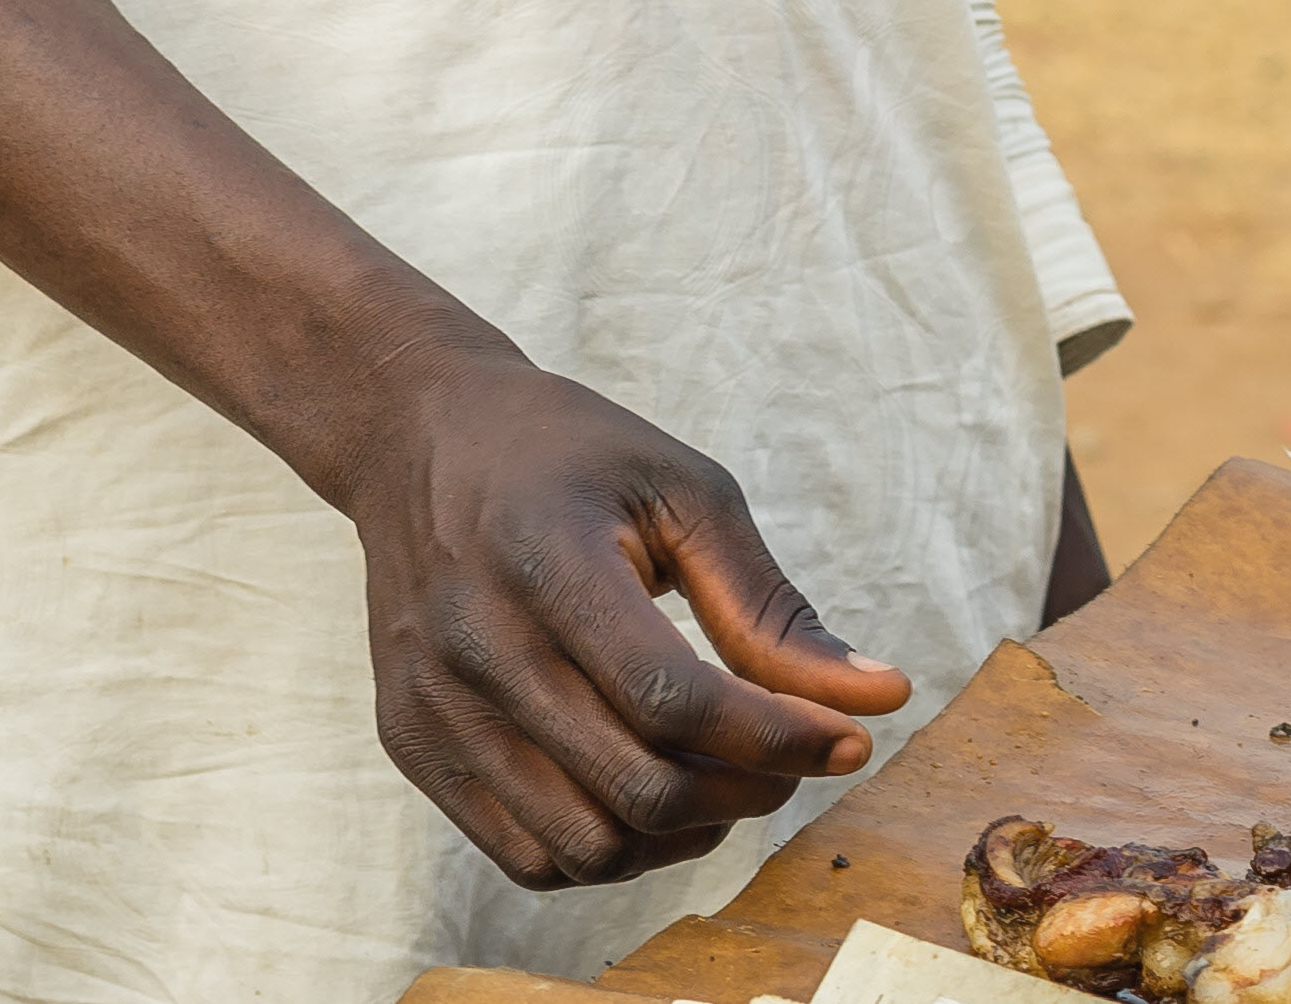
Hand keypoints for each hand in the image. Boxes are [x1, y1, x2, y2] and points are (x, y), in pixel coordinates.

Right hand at [333, 337, 910, 890]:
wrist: (416, 436)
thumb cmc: (568, 454)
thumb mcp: (681, 489)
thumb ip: (771, 605)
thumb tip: (880, 698)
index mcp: (541, 555)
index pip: (671, 699)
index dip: (776, 737)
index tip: (845, 737)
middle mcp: (473, 639)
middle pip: (636, 788)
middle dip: (746, 790)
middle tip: (790, 754)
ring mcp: (431, 701)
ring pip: (586, 846)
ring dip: (684, 835)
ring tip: (724, 777)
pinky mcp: (410, 740)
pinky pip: (528, 854)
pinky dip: (609, 849)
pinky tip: (648, 791)